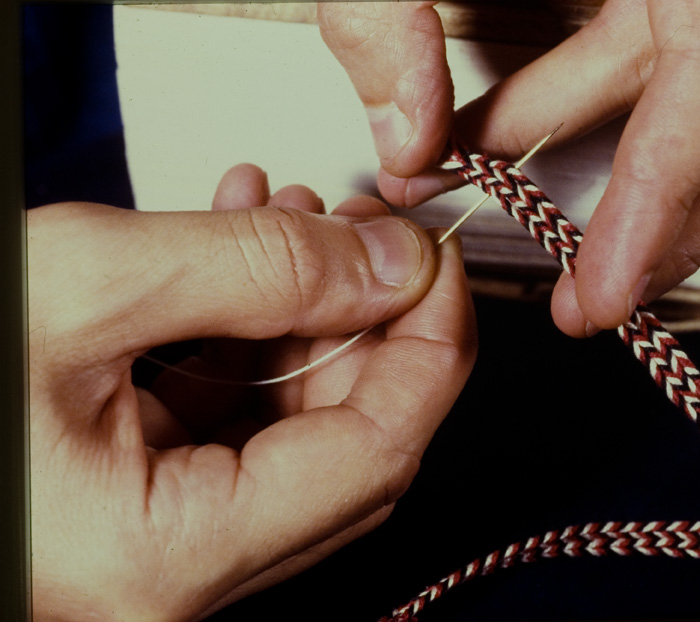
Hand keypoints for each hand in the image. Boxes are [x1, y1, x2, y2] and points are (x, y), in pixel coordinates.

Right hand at [27, 163, 476, 620]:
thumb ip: (259, 268)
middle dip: (369, 327)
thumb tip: (389, 261)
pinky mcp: (139, 509)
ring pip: (292, 434)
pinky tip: (233, 260)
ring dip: (305, 319)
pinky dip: (247, 340)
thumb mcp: (83, 283)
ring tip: (290, 221)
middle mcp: (172, 579)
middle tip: (367, 234)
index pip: (376, 455)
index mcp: (165, 559)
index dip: (431, 349)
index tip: (438, 265)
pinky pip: (232, 427)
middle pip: (345, 449)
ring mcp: (159, 549)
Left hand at [319, 0, 699, 334]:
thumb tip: (405, 133)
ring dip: (633, 166)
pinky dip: (613, 106)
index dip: (670, 200)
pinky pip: (683, 47)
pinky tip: (538, 128)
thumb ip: (384, 9)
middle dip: (672, 216)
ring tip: (552, 217)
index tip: (613, 286)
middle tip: (598, 294)